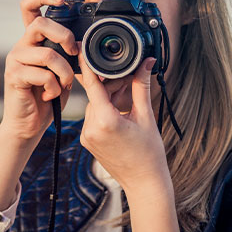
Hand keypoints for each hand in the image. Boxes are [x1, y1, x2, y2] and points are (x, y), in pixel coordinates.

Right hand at [0, 0, 77, 142]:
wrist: (29, 123)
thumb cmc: (47, 95)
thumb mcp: (62, 70)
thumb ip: (67, 54)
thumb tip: (81, 44)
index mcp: (32, 40)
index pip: (30, 7)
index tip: (65, 1)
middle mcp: (21, 45)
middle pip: (41, 23)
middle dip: (64, 36)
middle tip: (74, 53)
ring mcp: (15, 60)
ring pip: (47, 54)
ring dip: (64, 72)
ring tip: (64, 84)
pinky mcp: (14, 76)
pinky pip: (42, 75)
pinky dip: (54, 87)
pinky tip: (50, 94)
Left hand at [78, 46, 170, 192]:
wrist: (143, 182)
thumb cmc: (149, 153)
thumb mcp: (146, 116)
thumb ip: (141, 87)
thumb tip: (146, 63)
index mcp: (105, 121)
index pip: (92, 85)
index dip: (87, 65)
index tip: (82, 49)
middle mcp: (91, 128)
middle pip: (96, 94)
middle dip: (111, 83)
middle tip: (130, 77)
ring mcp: (87, 136)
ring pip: (94, 104)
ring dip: (108, 96)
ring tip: (127, 94)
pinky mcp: (87, 140)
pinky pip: (93, 116)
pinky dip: (104, 108)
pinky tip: (119, 108)